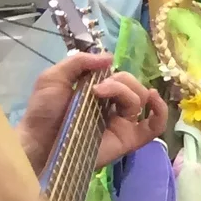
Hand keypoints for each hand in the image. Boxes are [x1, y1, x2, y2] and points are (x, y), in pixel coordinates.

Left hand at [18, 55, 167, 173]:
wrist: (40, 143)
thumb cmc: (43, 112)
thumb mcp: (53, 77)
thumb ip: (79, 62)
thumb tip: (111, 58)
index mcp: (98, 91)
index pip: (120, 76)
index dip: (114, 74)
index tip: (96, 79)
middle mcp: (113, 106)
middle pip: (134, 86)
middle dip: (120, 83)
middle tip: (98, 91)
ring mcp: (122, 122)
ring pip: (142, 100)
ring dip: (128, 93)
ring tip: (106, 98)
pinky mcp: (128, 139)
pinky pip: (155, 126)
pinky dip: (161, 111)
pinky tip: (153, 101)